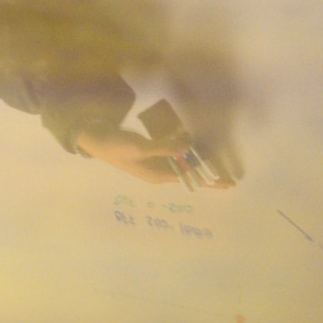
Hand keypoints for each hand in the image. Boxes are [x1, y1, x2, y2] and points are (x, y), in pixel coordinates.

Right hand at [75, 126, 230, 186]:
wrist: (94, 138)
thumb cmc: (116, 147)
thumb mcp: (141, 149)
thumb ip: (165, 148)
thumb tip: (188, 148)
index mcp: (157, 175)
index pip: (190, 179)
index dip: (210, 181)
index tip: (229, 184)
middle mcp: (158, 170)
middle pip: (188, 172)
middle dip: (206, 170)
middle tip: (227, 172)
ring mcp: (154, 160)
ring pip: (181, 161)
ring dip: (195, 157)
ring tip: (213, 156)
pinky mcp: (149, 150)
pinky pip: (172, 151)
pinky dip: (182, 148)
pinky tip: (190, 141)